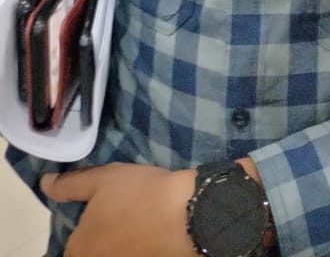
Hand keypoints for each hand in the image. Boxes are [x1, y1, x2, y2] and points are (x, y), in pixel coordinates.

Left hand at [40, 163, 196, 256]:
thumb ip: (69, 185)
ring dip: (117, 243)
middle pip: (90, 252)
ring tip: (133, 222)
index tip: (95, 214)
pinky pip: (133, 254)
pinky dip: (136, 247)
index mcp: (80, 248)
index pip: (69, 248)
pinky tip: (148, 232)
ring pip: (112, 254)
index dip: (80, 230)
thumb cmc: (138, 194)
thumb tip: (44, 184)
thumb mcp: (101, 179)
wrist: (187, 215)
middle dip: (99, 238)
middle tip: (116, 216)